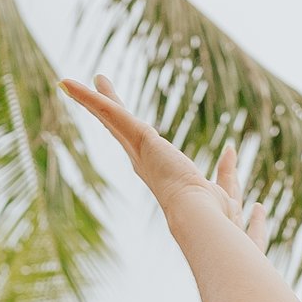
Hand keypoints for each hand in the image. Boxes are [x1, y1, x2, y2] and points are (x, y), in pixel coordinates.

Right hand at [62, 73, 269, 246]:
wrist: (201, 219)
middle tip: (97, 84)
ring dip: (92, 98)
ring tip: (71, 82)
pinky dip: (92, 99)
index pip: (139, 143)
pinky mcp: (139, 138)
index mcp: (159, 171)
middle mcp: (143, 162)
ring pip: (111, 118)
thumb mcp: (225, 186)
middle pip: (119, 128)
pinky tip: (72, 85)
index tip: (123, 114)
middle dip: (106, 106)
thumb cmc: (215, 214)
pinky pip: (111, 113)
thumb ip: (227, 170)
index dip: (128, 128)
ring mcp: (138, 151)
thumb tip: (230, 151)